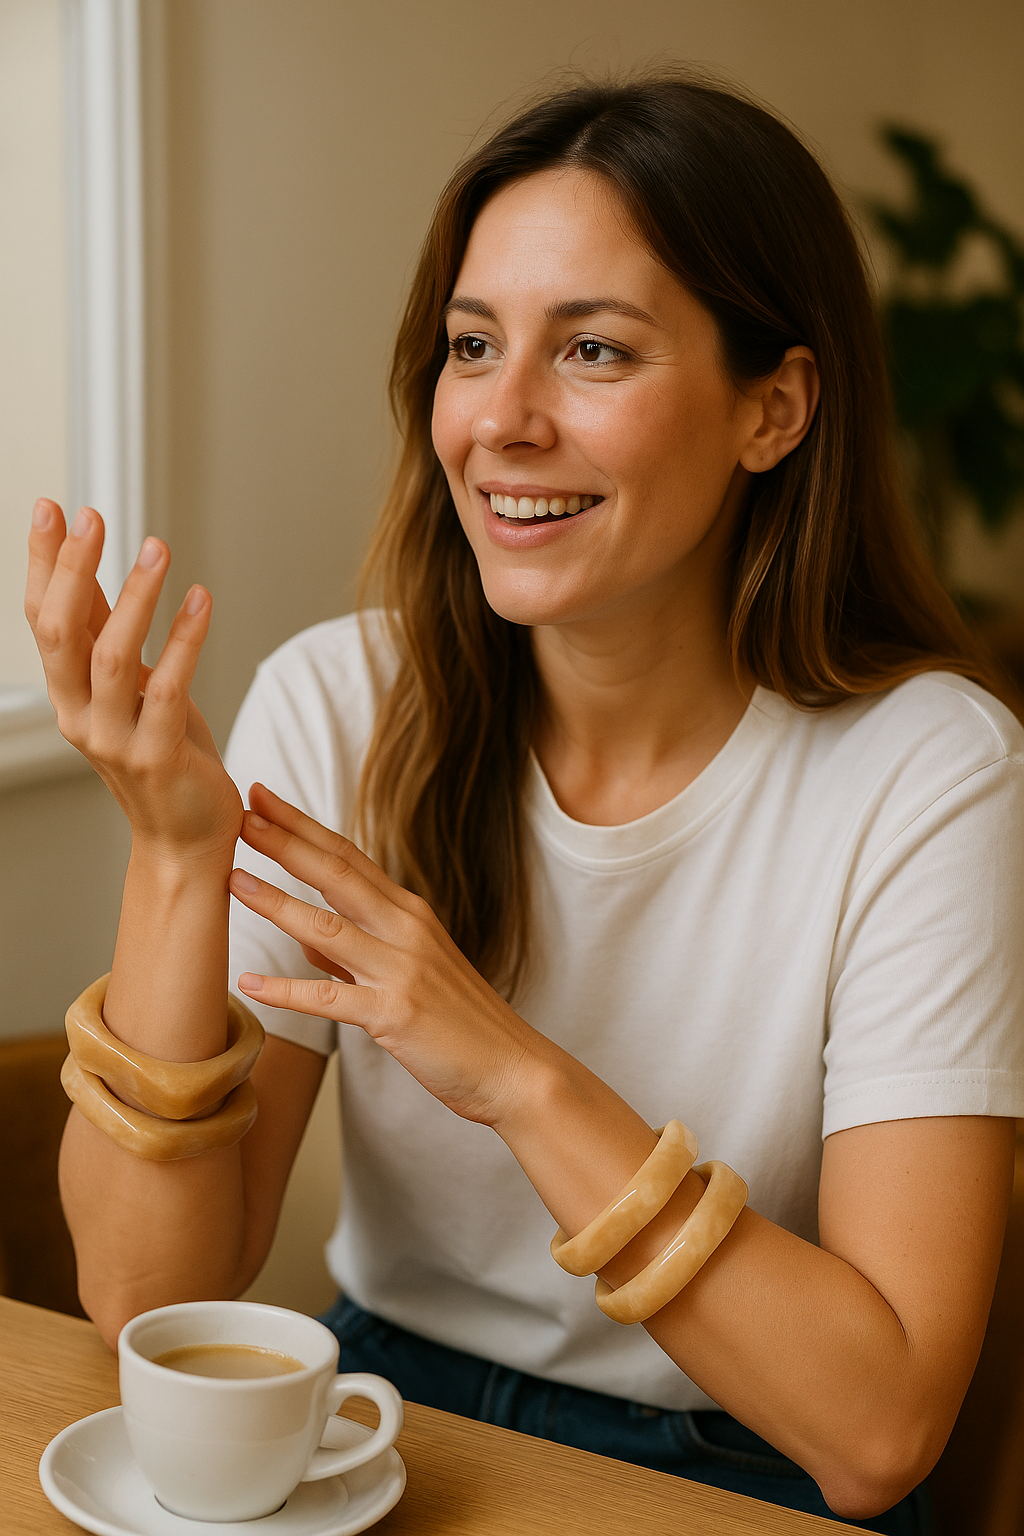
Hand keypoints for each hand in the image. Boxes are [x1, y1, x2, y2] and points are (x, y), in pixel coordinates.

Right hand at [25, 500, 242, 857]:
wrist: (186, 837)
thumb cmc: (163, 755)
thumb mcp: (129, 687)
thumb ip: (108, 634)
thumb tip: (90, 569)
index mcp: (68, 694)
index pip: (43, 618)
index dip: (45, 563)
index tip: (52, 507)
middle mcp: (80, 715)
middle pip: (61, 632)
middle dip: (72, 569)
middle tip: (91, 516)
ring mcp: (115, 738)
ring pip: (111, 657)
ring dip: (135, 597)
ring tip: (157, 548)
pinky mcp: (158, 755)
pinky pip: (167, 689)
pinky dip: (185, 640)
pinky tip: (201, 601)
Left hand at [229, 784, 542, 1126]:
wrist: (511, 1066)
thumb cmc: (459, 1020)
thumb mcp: (408, 970)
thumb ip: (354, 950)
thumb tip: (303, 936)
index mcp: (408, 913)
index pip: (347, 856)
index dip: (302, 826)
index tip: (261, 798)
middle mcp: (405, 929)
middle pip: (336, 874)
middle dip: (285, 842)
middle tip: (240, 814)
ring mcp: (401, 969)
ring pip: (327, 927)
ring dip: (277, 902)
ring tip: (232, 880)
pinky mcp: (394, 1013)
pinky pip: (331, 997)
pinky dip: (287, 991)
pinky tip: (250, 982)